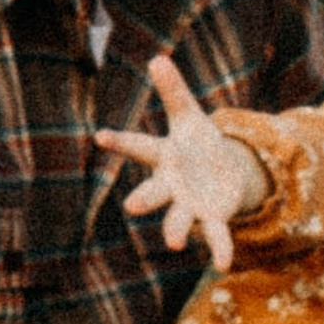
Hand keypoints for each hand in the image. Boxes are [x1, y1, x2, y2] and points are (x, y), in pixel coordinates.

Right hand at [96, 52, 264, 267]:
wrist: (222, 174)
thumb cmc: (198, 144)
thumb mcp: (189, 115)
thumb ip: (174, 91)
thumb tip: (157, 58)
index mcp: (164, 156)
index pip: (140, 146)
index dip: (120, 141)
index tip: (101, 136)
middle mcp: (171, 185)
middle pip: (154, 191)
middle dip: (145, 198)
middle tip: (132, 206)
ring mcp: (190, 205)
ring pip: (179, 220)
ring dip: (175, 230)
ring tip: (173, 244)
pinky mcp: (212, 219)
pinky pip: (215, 236)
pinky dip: (219, 250)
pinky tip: (223, 265)